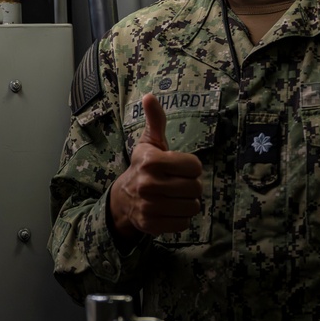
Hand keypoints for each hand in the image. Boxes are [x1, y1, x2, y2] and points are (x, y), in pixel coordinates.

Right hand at [110, 93, 203, 238]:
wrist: (123, 199)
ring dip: (187, 202)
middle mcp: (148, 184)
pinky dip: (180, 218)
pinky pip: (183, 224)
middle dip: (191, 186)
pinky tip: (169, 210)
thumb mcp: (149, 142)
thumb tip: (149, 96)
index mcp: (150, 161)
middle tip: (177, 183)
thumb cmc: (143, 166)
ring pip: (192, 207)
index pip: (195, 167)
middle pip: (196, 188)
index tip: (179, 167)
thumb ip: (155, 120)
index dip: (191, 167)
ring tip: (174, 197)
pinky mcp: (151, 224)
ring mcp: (149, 206)